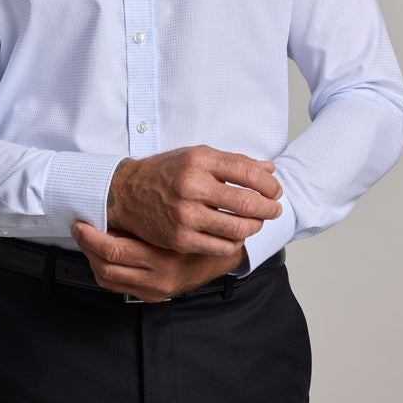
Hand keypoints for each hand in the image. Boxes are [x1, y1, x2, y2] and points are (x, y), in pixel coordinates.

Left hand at [72, 221, 247, 302]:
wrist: (222, 256)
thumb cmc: (202, 228)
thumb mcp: (182, 215)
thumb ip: (154, 210)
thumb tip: (115, 196)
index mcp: (164, 257)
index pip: (115, 251)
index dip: (92, 238)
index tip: (83, 223)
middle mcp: (158, 279)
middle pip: (107, 267)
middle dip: (87, 247)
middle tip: (79, 229)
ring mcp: (155, 290)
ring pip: (108, 279)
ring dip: (92, 258)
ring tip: (87, 239)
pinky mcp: (153, 296)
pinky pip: (117, 286)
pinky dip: (104, 269)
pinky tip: (101, 254)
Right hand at [107, 145, 281, 256]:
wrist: (127, 192)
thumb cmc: (165, 172)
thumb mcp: (197, 155)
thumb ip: (233, 161)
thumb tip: (269, 170)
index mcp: (199, 160)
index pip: (248, 172)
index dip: (269, 184)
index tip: (275, 190)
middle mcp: (192, 186)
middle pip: (247, 203)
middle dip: (270, 209)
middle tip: (274, 210)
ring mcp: (186, 215)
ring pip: (238, 228)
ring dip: (255, 227)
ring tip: (256, 223)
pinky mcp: (180, 238)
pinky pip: (222, 246)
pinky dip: (236, 242)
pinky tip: (236, 235)